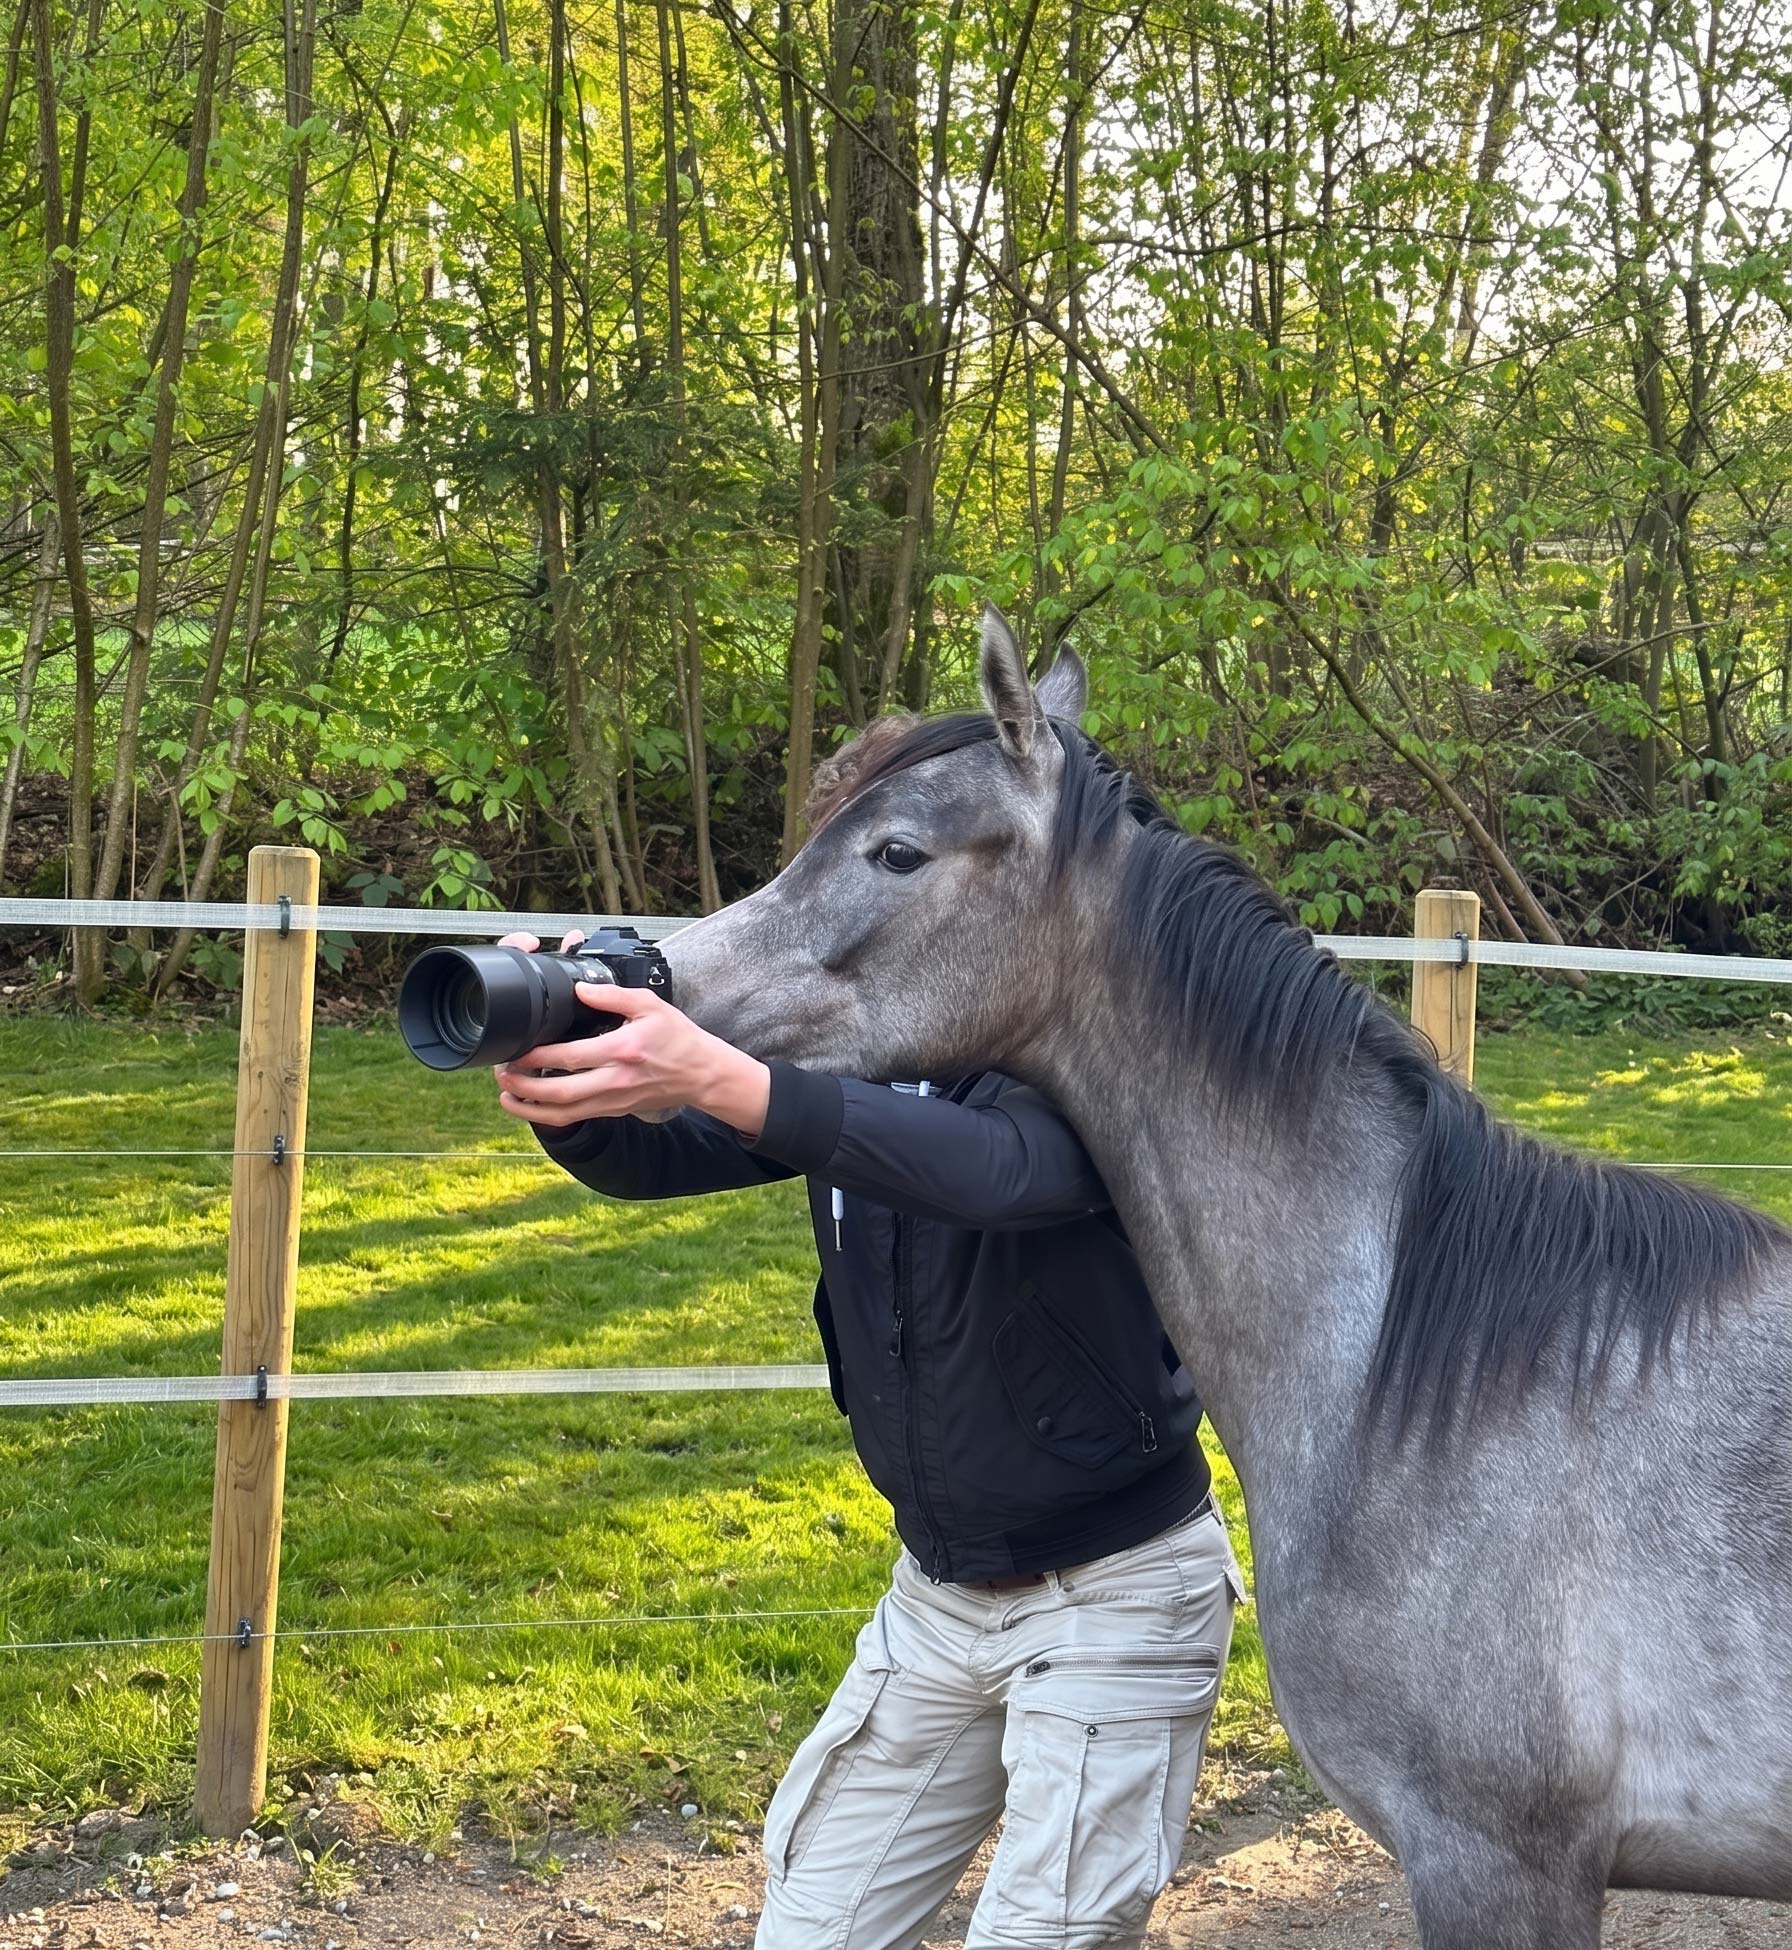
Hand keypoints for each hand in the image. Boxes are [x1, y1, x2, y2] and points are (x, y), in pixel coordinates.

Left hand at [491, 932, 769, 1137]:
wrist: (701, 1074)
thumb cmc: (677, 1038)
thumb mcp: (650, 1005)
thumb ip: (613, 995)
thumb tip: (580, 988)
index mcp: (622, 1051)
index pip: (570, 1057)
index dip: (537, 1056)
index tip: (515, 1048)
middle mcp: (615, 1081)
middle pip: (559, 1093)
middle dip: (523, 1086)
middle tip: (500, 1073)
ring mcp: (613, 1100)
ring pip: (563, 1114)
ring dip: (529, 1109)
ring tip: (506, 1096)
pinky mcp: (613, 1111)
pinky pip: (575, 1118)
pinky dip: (549, 1116)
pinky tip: (532, 1106)